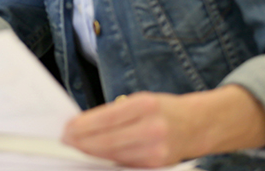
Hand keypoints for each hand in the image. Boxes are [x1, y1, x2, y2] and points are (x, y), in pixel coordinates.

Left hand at [62, 87, 264, 167]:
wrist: (199, 125)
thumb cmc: (164, 110)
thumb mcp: (139, 100)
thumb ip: (114, 113)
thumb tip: (82, 125)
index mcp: (145, 105)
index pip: (105, 119)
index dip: (82, 127)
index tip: (67, 129)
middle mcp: (152, 128)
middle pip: (107, 141)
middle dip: (82, 143)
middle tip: (66, 141)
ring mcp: (157, 150)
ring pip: (114, 155)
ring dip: (92, 153)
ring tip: (77, 148)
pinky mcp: (157, 165)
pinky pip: (126, 164)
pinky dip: (109, 160)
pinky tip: (97, 156)